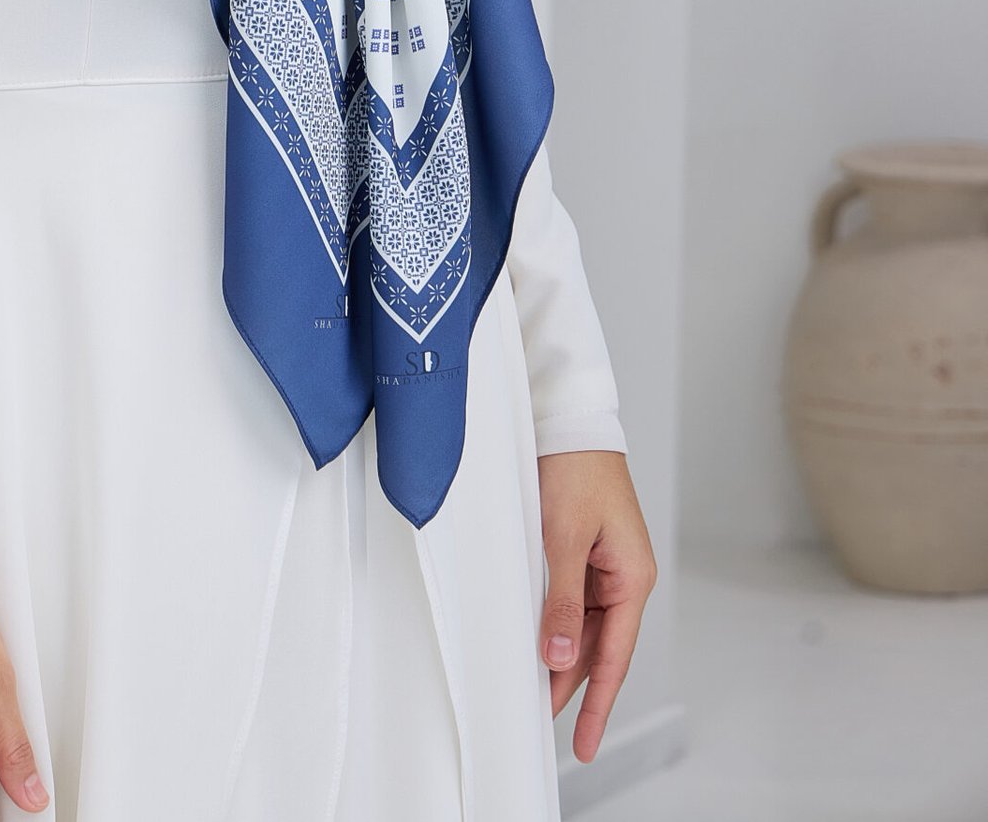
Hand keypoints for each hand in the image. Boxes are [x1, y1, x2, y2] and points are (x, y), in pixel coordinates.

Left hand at [535, 449, 656, 762]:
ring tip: (530, 686)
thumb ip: (562, 601)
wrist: (568, 418)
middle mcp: (623, 576)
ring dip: (559, 653)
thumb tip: (561, 657)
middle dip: (571, 683)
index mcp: (633, 577)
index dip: (597, 703)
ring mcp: (603, 565)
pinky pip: (569, 599)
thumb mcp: (564, 538)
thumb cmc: (575, 468)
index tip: (583, 744)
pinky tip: (532, 638)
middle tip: (538, 718)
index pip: (615, 657)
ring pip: (582, 626)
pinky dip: (553, 621)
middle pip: (598, 646)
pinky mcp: (582, 551)